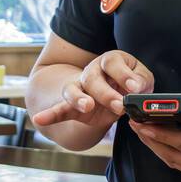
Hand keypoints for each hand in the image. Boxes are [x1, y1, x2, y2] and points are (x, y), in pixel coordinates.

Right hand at [31, 50, 153, 130]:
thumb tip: (136, 88)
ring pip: (73, 90)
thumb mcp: (141, 80)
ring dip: (79, 99)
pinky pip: (60, 109)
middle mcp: (92, 71)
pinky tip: (38, 120)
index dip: (124, 74)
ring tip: (87, 107)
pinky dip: (50, 115)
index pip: (113, 62)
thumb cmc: (130, 84)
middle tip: (119, 105)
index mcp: (110, 61)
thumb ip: (141, 81)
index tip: (135, 88)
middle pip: (93, 78)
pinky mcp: (72, 105)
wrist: (113, 94)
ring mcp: (79, 87)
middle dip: (106, 93)